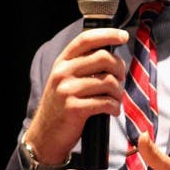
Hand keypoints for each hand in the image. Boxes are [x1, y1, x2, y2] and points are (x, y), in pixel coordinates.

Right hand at [24, 27, 128, 166]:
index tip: (123, 36)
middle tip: (121, 79)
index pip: (86, 39)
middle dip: (120, 68)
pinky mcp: (73, 108)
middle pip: (103, 58)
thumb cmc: (62, 106)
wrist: (45, 135)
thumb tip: (112, 53)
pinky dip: (115, 107)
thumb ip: (82, 65)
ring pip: (108, 82)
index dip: (108, 34)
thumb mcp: (66, 80)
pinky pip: (105, 102)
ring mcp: (67, 90)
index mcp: (62, 62)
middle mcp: (63, 72)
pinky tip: (113, 110)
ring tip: (116, 99)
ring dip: (119, 92)